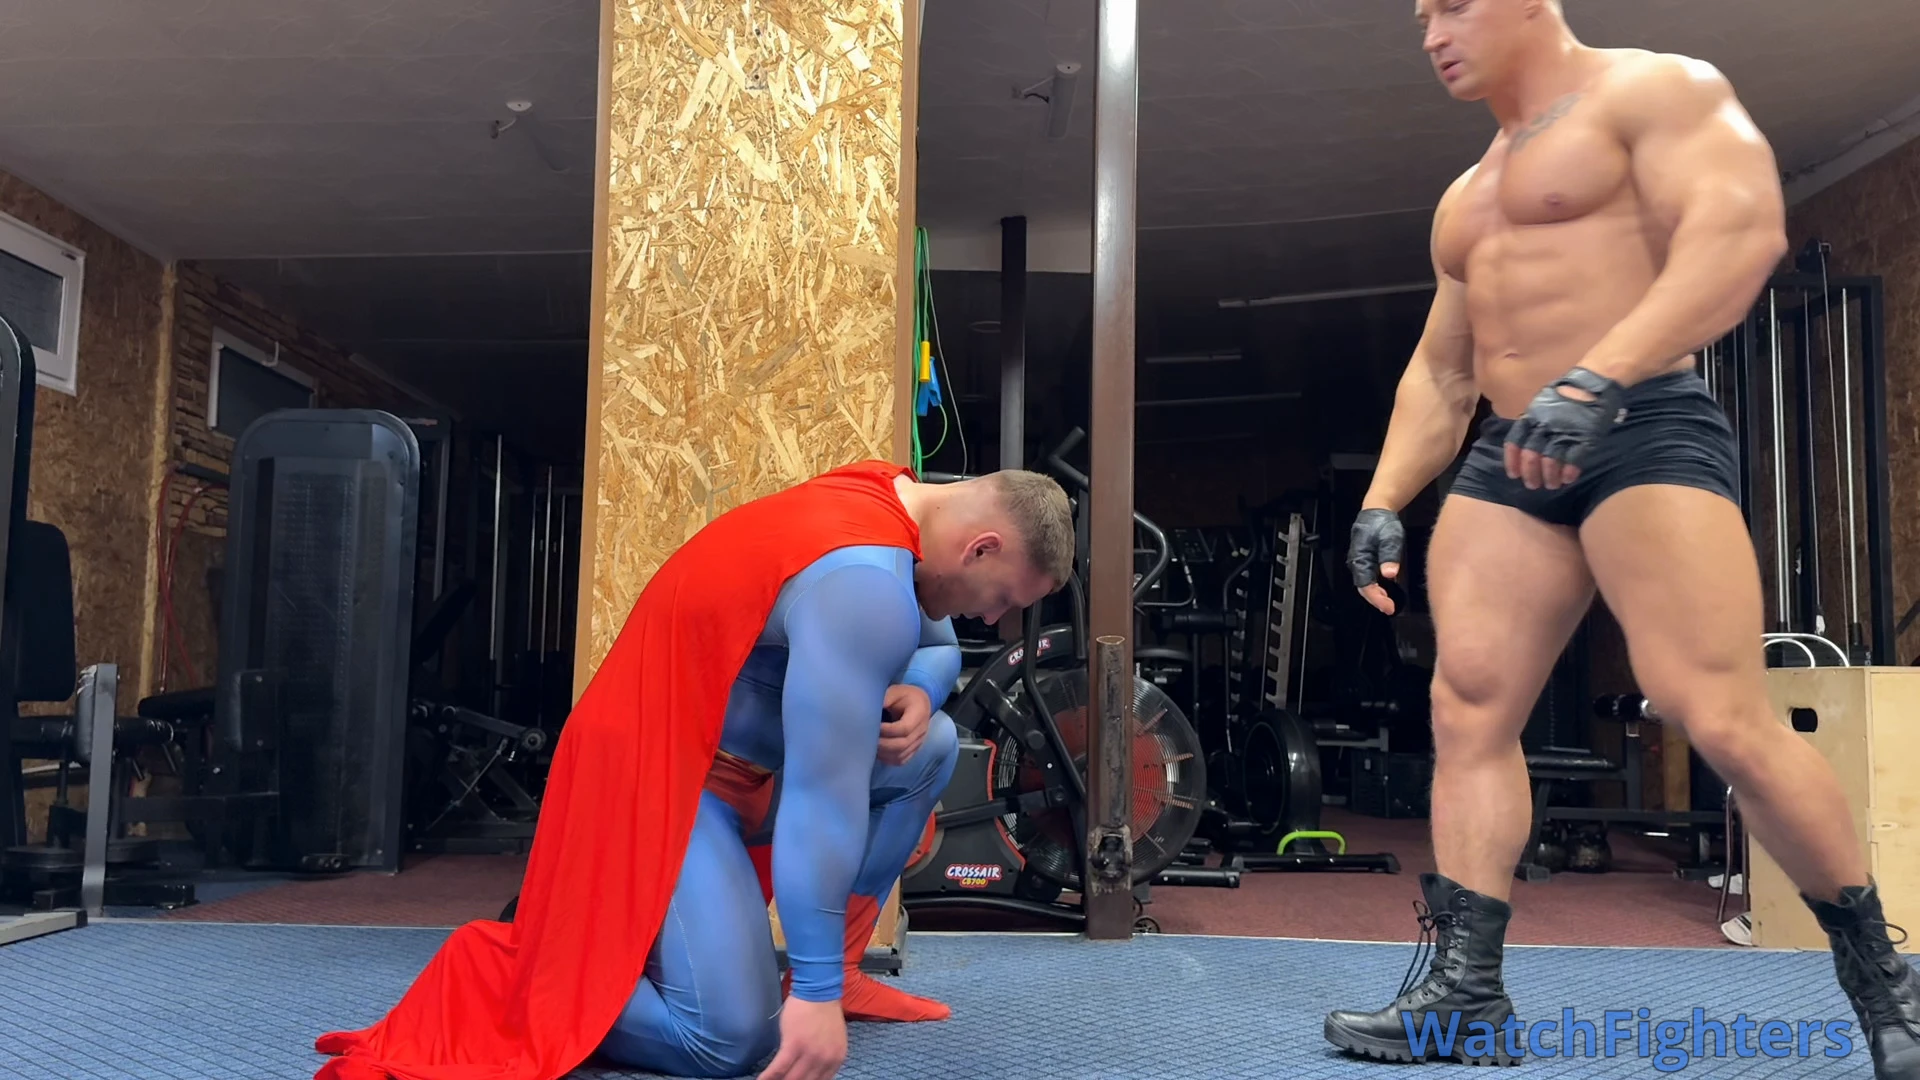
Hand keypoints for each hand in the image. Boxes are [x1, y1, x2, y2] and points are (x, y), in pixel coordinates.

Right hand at [758, 997, 846, 1079]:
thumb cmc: (824, 1011)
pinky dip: (768, 1076)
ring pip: (791, 1079)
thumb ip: (824, 1056)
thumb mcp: (832, 1039)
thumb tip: (810, 1070)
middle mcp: (825, 1060)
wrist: (819, 990)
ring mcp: (810, 1054)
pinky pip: (778, 1068)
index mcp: (836, 1060)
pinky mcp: (793, 1045)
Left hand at [878, 685, 931, 765]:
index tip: (873, 727)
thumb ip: (886, 698)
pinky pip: (901, 760)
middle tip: (867, 739)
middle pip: (902, 744)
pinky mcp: (914, 750)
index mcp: (919, 714)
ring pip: (901, 755)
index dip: (887, 730)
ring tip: (870, 746)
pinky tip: (877, 752)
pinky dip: (888, 759)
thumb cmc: (906, 696)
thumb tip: (870, 708)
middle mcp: (921, 731)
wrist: (922, 703)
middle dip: (883, 744)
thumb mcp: (896, 691)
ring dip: (884, 753)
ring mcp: (919, 743)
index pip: (904, 728)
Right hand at [1348, 508, 1404, 615]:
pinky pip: (1369, 578)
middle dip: (1376, 600)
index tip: (1388, 607)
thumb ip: (1389, 556)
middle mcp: (1358, 562)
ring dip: (1376, 595)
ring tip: (1389, 603)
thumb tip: (1389, 574)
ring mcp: (1361, 561)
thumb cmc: (1381, 523)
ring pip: (1366, 584)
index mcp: (1360, 558)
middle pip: (1364, 587)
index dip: (1376, 598)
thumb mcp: (1390, 538)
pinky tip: (1386, 591)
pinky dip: (1377, 588)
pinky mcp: (1366, 561)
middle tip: (1390, 608)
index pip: (1365, 585)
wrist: (1376, 510)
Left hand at [1503, 367, 1625, 490]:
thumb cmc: (1566, 393)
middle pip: (1531, 456)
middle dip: (1530, 474)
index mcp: (1531, 417)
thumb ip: (1533, 422)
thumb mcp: (1542, 404)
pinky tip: (1568, 479)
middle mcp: (1544, 426)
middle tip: (1533, 485)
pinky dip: (1569, 472)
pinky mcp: (1583, 437)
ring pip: (1551, 461)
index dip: (1512, 461)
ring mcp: (1564, 432)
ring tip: (1552, 485)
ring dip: (1550, 477)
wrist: (1593, 382)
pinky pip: (1573, 459)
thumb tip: (1525, 442)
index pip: (1514, 443)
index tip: (1513, 475)